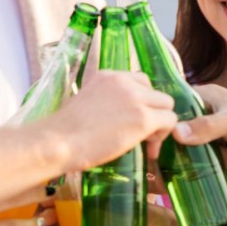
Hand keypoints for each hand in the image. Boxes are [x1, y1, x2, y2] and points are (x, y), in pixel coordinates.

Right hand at [44, 70, 176, 172]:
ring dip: (161, 124)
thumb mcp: (83, 103)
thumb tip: (112, 117)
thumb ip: (102, 102)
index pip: (139, 81)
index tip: (132, 120)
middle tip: (142, 134)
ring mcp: (136, 99)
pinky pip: (169, 121)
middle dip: (152, 112)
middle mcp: (124, 82)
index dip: (141, 102)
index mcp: (108, 76)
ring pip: (166, 105)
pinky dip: (162, 136)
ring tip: (146, 143)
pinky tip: (149, 149)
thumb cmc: (62, 132)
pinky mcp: (143, 119)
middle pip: (156, 92)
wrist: (57, 142)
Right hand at [173, 84, 226, 180]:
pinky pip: (205, 163)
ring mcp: (212, 136)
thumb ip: (205, 127)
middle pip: (180, 131)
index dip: (168, 117)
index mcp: (208, 96)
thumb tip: (176, 133)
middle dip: (192, 145)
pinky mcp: (219, 154)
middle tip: (204, 149)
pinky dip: (220, 165)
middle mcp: (207, 114)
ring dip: (214, 157)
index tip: (162, 133)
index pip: (176, 102)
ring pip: (192, 150)